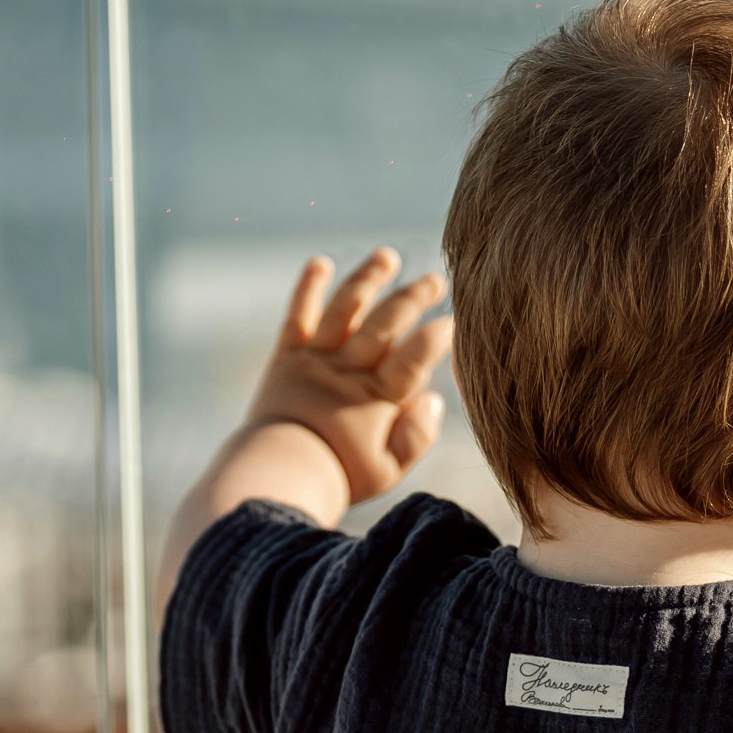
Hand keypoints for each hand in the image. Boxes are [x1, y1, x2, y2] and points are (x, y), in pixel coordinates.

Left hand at [246, 247, 452, 507]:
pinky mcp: (287, 357)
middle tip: (436, 280)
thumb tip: (432, 398)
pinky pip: (298, 315)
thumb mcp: (389, 469)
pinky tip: (320, 262)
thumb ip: (416, 435)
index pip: (415, 357)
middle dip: (414, 297)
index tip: (454, 322)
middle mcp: (349, 369)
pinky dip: (308, 288)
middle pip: (385, 323)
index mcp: (378, 397)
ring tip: (386, 256)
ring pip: (345, 309)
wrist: (278, 474)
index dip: (437, 337)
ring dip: (368, 279)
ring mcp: (317, 358)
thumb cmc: (339, 477)